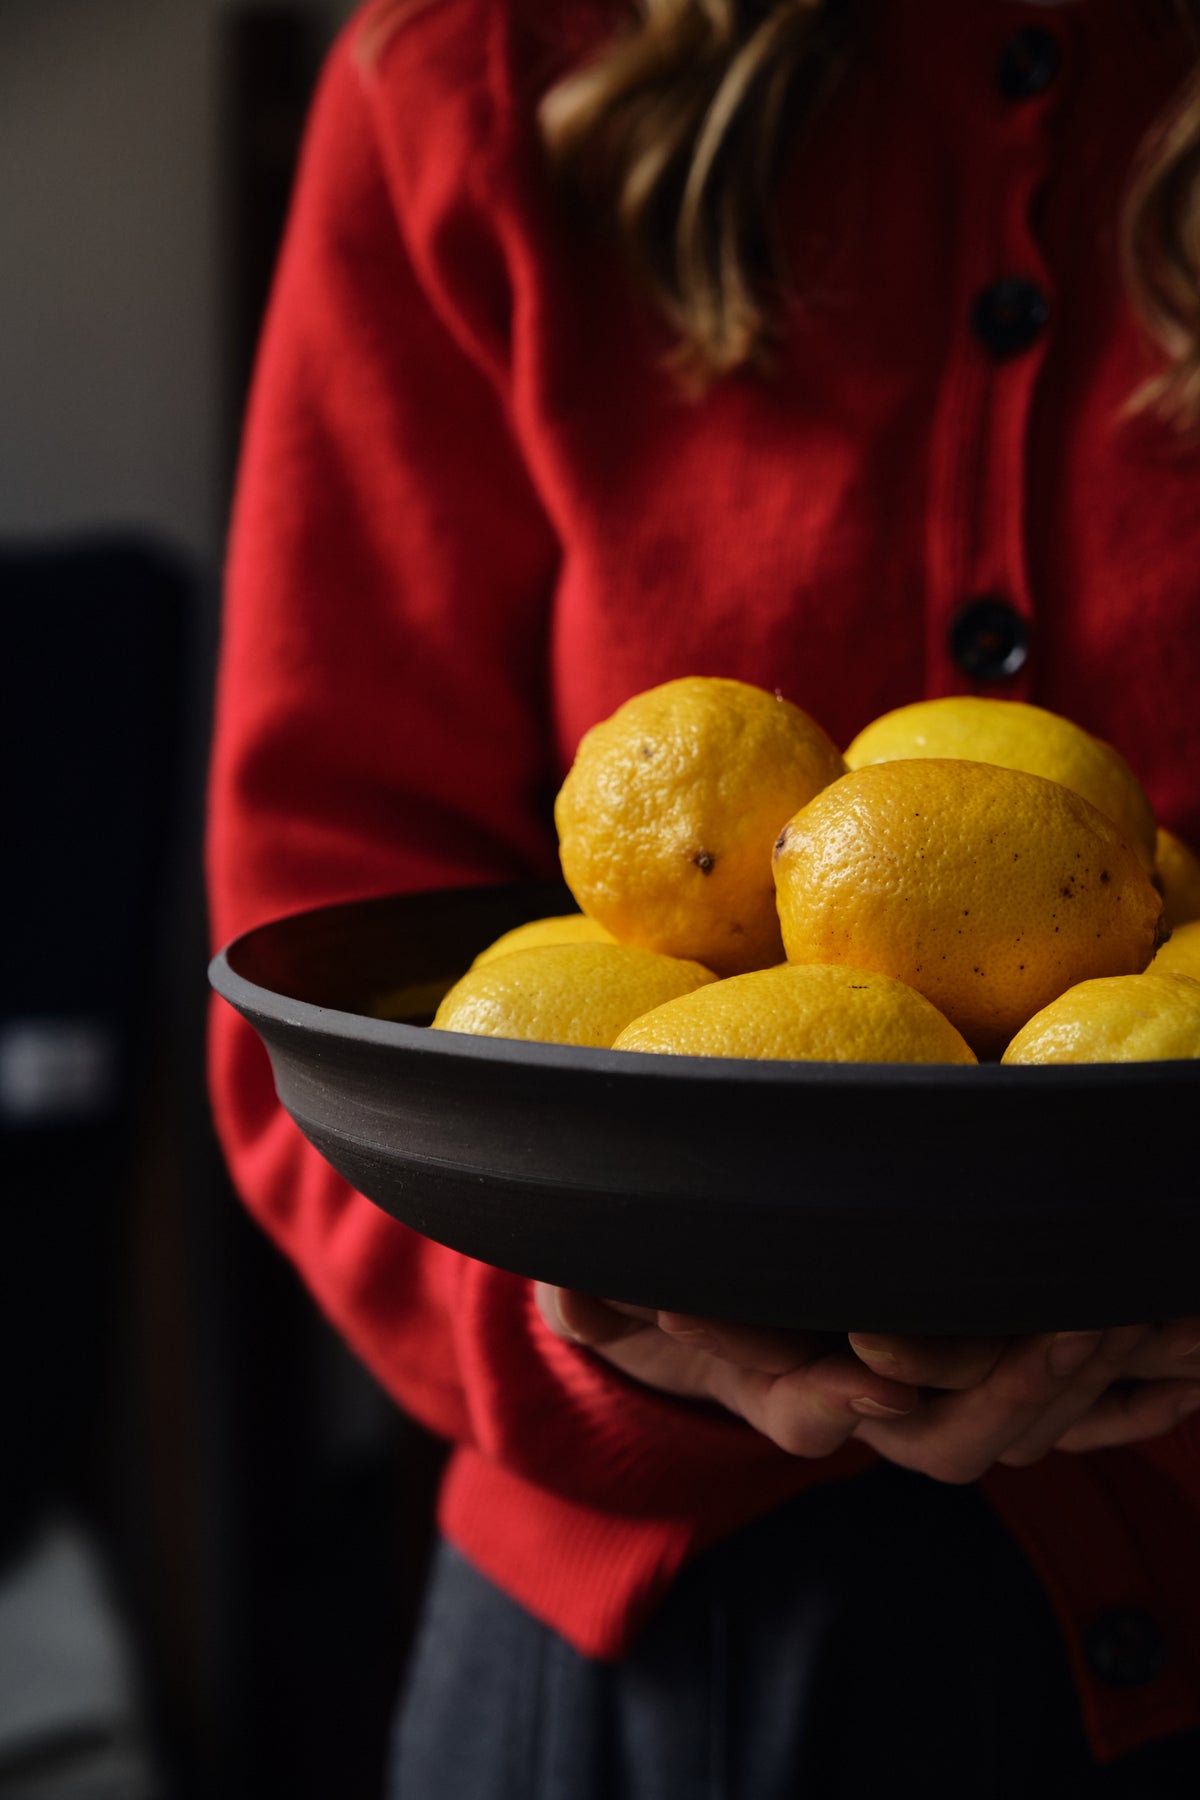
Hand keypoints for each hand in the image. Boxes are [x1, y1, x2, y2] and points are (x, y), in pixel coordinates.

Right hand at [537, 1289, 1199, 1478]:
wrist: (705, 1314)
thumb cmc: (656, 1291)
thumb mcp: (602, 1289)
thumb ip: (590, 1294)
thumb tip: (579, 1293)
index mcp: (779, 1390)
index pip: (818, 1411)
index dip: (849, 1397)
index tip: (886, 1364)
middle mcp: (861, 1409)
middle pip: (947, 1439)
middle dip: (1012, 1389)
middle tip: (1069, 1320)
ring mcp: (920, 1402)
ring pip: (1011, 1426)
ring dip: (1078, 1383)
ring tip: (1134, 1310)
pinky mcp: (967, 1379)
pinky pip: (1053, 1414)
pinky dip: (1114, 1396)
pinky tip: (1172, 1357)